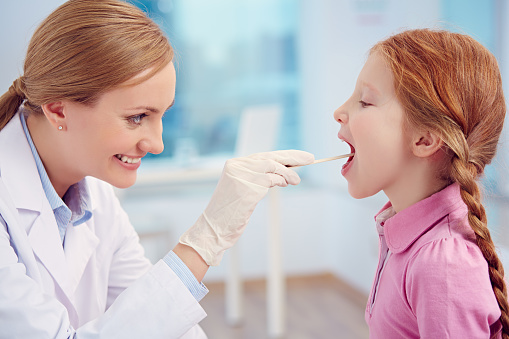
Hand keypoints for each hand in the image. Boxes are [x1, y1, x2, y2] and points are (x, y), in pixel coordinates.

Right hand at [179, 150, 313, 265]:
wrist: (214, 228)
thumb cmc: (230, 212)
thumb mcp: (243, 189)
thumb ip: (259, 177)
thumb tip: (286, 171)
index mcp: (235, 164)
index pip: (264, 156)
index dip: (284, 156)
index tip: (300, 157)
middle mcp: (237, 166)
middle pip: (270, 157)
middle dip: (293, 157)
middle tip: (310, 158)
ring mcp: (241, 176)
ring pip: (272, 166)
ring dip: (288, 173)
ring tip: (296, 180)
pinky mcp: (247, 188)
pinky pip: (270, 179)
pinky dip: (281, 181)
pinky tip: (285, 184)